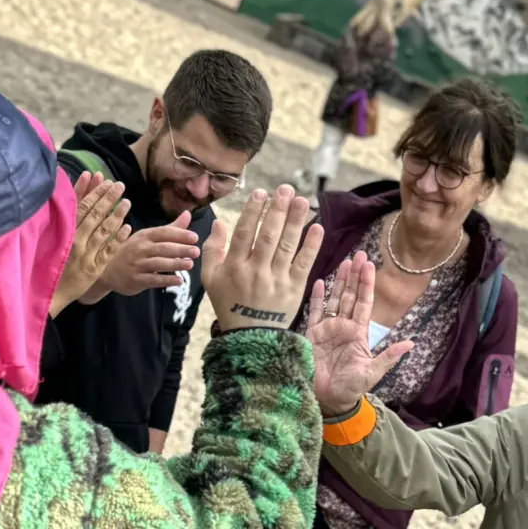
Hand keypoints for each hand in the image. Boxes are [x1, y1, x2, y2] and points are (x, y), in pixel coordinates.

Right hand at [50, 173, 131, 317]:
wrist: (47, 295)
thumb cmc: (45, 266)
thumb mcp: (48, 241)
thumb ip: (59, 221)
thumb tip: (65, 199)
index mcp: (63, 233)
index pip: (80, 207)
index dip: (92, 192)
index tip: (102, 179)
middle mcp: (75, 242)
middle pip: (94, 215)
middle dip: (107, 198)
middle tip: (119, 185)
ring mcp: (86, 256)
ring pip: (104, 231)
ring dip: (116, 215)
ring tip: (127, 202)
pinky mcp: (94, 269)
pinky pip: (108, 251)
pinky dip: (118, 239)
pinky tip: (128, 227)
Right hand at [86, 211, 200, 300]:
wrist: (107, 270)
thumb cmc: (132, 251)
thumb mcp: (147, 237)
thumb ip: (170, 228)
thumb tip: (188, 215)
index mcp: (144, 236)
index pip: (164, 233)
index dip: (179, 235)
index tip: (195, 237)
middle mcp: (140, 248)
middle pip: (163, 248)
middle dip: (180, 249)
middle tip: (196, 252)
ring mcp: (137, 264)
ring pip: (159, 263)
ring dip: (175, 264)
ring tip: (190, 264)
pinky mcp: (136, 279)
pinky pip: (153, 279)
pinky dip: (167, 280)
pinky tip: (179, 280)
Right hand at [202, 185, 322, 331]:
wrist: (250, 339)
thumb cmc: (229, 305)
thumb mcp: (210, 280)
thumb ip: (212, 250)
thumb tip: (219, 222)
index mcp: (234, 268)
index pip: (245, 233)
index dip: (253, 211)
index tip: (261, 193)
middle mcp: (255, 272)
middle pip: (268, 236)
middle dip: (277, 210)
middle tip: (285, 189)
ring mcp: (276, 281)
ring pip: (287, 246)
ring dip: (295, 221)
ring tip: (301, 200)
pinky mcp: (294, 289)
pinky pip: (304, 264)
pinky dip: (311, 245)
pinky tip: (317, 227)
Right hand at [305, 251, 413, 415]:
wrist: (328, 400)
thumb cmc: (351, 388)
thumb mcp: (373, 372)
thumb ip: (389, 356)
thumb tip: (411, 343)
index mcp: (358, 332)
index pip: (364, 303)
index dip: (367, 284)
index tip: (370, 265)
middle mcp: (343, 326)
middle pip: (350, 295)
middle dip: (355, 275)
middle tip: (359, 254)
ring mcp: (327, 328)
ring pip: (334, 299)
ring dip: (339, 281)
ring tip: (344, 261)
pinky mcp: (312, 334)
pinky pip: (314, 312)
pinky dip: (317, 297)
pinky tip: (319, 282)